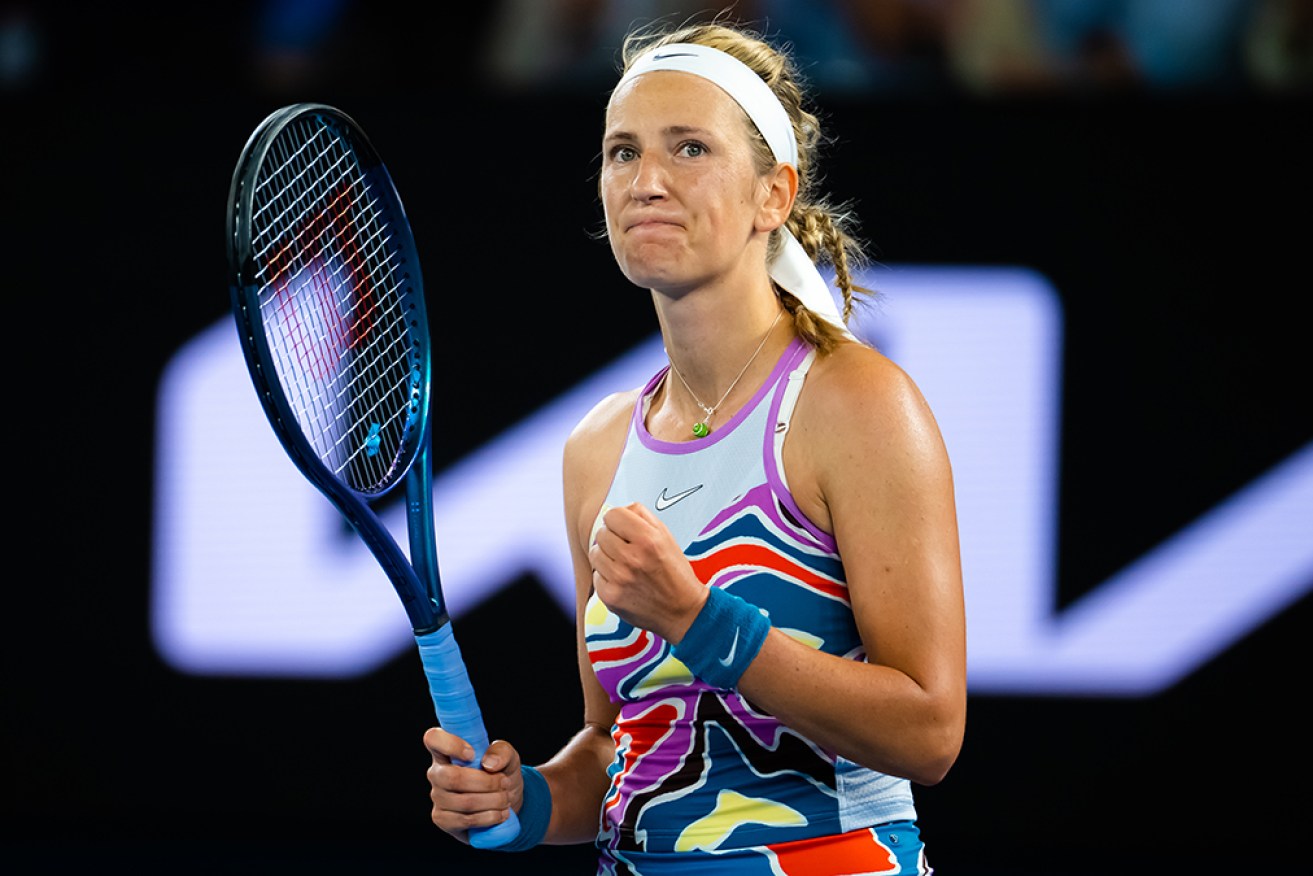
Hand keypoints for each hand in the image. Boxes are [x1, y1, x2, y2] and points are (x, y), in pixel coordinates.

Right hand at [424, 726, 520, 842]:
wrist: (506, 803)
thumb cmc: (501, 773)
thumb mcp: (509, 757)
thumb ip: (502, 752)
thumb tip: (488, 764)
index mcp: (447, 751)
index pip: (433, 739)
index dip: (449, 744)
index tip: (472, 754)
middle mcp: (437, 773)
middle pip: (451, 777)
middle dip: (485, 782)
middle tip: (504, 783)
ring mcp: (437, 797)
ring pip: (462, 802)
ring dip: (492, 801)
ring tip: (505, 799)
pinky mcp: (442, 819)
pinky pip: (464, 820)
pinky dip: (488, 817)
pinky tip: (499, 814)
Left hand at [588, 502, 706, 642]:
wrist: (682, 611)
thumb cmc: (674, 572)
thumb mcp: (666, 537)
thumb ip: (642, 516)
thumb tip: (618, 509)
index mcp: (648, 540)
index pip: (612, 515)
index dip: (618, 520)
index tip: (624, 529)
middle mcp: (632, 558)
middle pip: (601, 533)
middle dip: (612, 538)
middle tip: (626, 549)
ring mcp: (619, 579)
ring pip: (595, 553)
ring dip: (606, 557)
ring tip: (624, 565)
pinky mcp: (610, 597)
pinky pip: (596, 576)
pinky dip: (606, 577)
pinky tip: (623, 581)